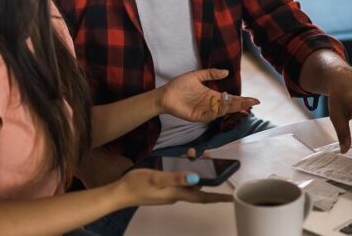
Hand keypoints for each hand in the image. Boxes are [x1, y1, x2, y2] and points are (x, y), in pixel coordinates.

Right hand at [116, 168, 231, 206]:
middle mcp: (176, 194)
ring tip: (197, 154)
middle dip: (209, 175)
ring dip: (196, 170)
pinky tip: (182, 160)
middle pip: (198, 186)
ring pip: (189, 181)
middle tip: (214, 160)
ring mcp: (169, 191)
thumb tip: (195, 178)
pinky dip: (185, 170)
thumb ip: (176, 177)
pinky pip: (180, 179)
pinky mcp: (163, 187)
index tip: (231, 198)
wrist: (119, 193)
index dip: (218, 198)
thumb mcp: (156, 178)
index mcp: (177, 193)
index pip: (203, 197)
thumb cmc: (136, 185)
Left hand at [159, 69, 259, 121]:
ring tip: (238, 102)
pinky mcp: (198, 116)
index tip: (255, 99)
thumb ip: (211, 73)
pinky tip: (222, 106)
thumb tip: (227, 72)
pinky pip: (210, 115)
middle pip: (230, 106)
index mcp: (213, 95)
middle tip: (253, 103)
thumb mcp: (197, 75)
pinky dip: (217, 111)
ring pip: (222, 111)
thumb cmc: (180, 85)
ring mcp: (205, 111)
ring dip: (230, 107)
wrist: (165, 93)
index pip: (231, 98)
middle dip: (242, 105)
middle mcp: (211, 104)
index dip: (243, 99)